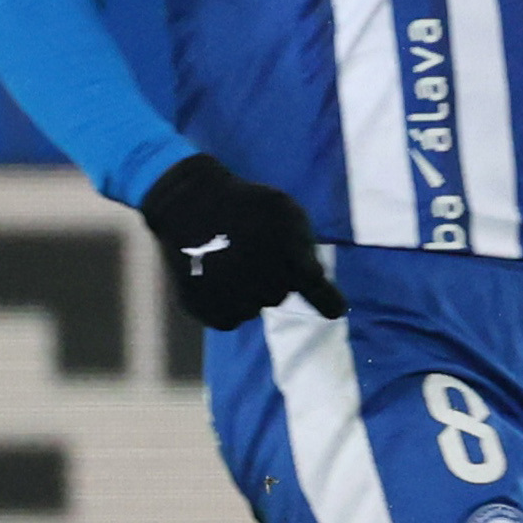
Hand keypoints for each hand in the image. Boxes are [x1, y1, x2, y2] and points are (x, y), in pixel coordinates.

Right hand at [139, 153, 346, 329]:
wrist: (187, 204)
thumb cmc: (244, 204)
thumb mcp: (284, 211)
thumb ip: (303, 243)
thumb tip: (314, 276)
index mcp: (291, 264)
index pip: (318, 292)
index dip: (328, 302)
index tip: (335, 310)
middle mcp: (266, 289)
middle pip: (279, 295)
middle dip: (273, 278)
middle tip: (252, 252)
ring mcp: (236, 303)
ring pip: (252, 307)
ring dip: (247, 290)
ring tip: (230, 261)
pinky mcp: (208, 311)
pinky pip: (228, 318)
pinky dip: (225, 303)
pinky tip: (216, 277)